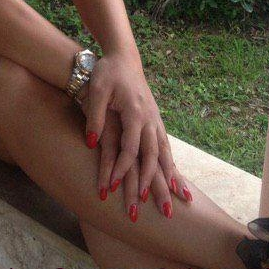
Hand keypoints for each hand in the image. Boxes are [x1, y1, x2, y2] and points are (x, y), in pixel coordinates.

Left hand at [79, 50, 192, 217]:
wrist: (123, 57)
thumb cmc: (107, 72)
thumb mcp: (96, 90)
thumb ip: (94, 117)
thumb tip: (91, 144)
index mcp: (135, 112)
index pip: (130, 149)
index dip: (121, 169)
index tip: (111, 188)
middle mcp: (150, 118)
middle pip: (153, 157)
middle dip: (153, 184)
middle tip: (158, 211)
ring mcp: (156, 119)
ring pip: (165, 153)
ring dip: (170, 177)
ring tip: (178, 200)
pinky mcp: (156, 120)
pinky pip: (166, 146)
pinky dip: (171, 164)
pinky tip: (175, 180)